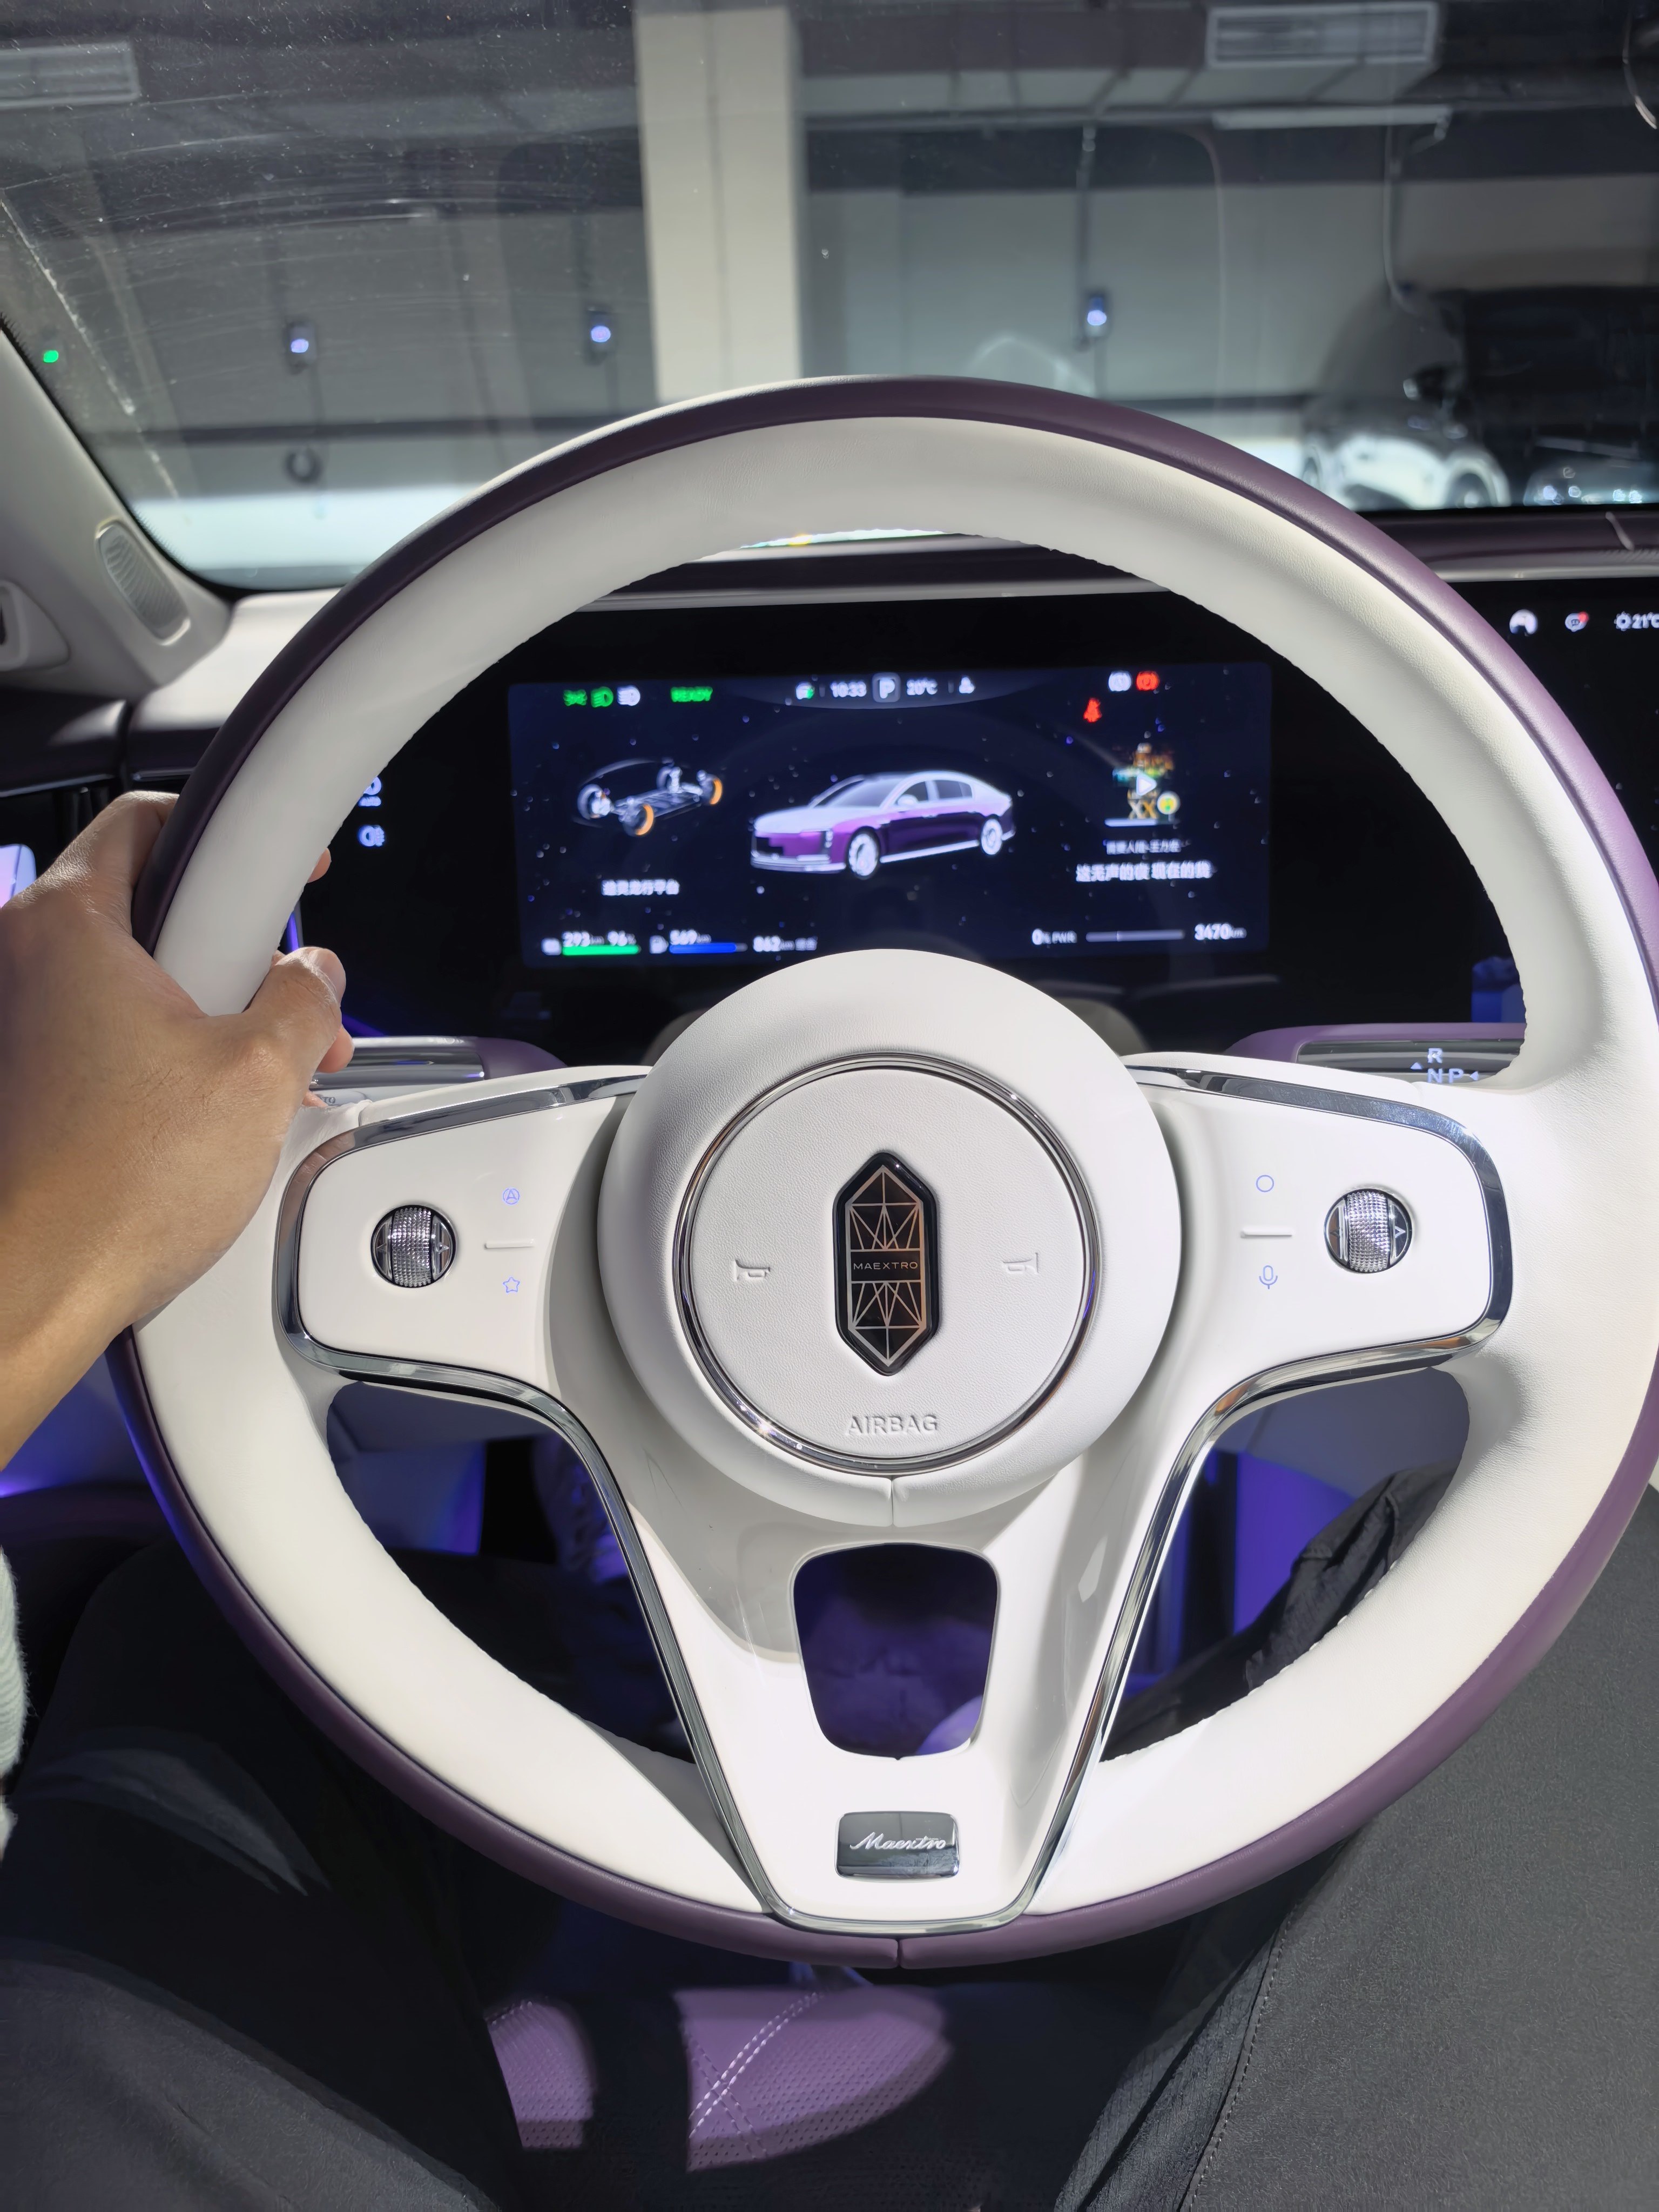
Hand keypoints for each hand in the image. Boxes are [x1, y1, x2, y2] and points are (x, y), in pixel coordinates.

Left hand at [0, 793, 351, 1464]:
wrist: (34, 1285)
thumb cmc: (117, 1185)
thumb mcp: (262, 1072)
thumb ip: (303, 999)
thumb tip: (314, 977)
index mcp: (69, 924)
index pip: (151, 819)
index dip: (235, 832)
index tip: (283, 864)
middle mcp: (20, 960)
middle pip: (148, 908)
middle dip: (236, 953)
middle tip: (291, 1005)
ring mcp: (13, 1024)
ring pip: (128, 980)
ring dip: (205, 1013)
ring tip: (263, 1077)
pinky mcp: (19, 1081)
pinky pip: (100, 1036)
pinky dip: (158, 1055)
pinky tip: (211, 1113)